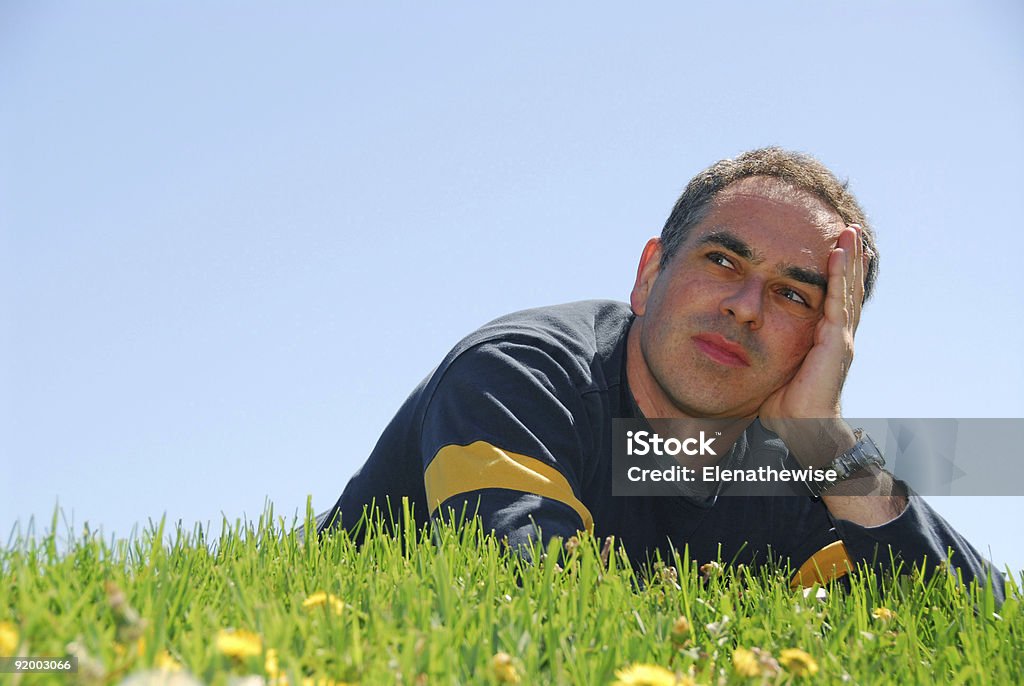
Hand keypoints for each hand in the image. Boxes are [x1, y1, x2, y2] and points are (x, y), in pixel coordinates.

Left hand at [758, 225, 866, 460]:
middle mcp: (836, 335)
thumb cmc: (783, 406)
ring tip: (851, 232)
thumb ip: (764, 347)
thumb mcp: (772, 366)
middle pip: (845, 287)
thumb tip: (739, 332)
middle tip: (849, 228)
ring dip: (849, 258)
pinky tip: (839, 254)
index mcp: (822, 339)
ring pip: (846, 289)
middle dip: (849, 257)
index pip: (830, 296)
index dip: (835, 272)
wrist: (801, 432)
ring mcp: (839, 338)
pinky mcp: (836, 343)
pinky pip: (837, 302)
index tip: (834, 245)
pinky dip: (839, 276)